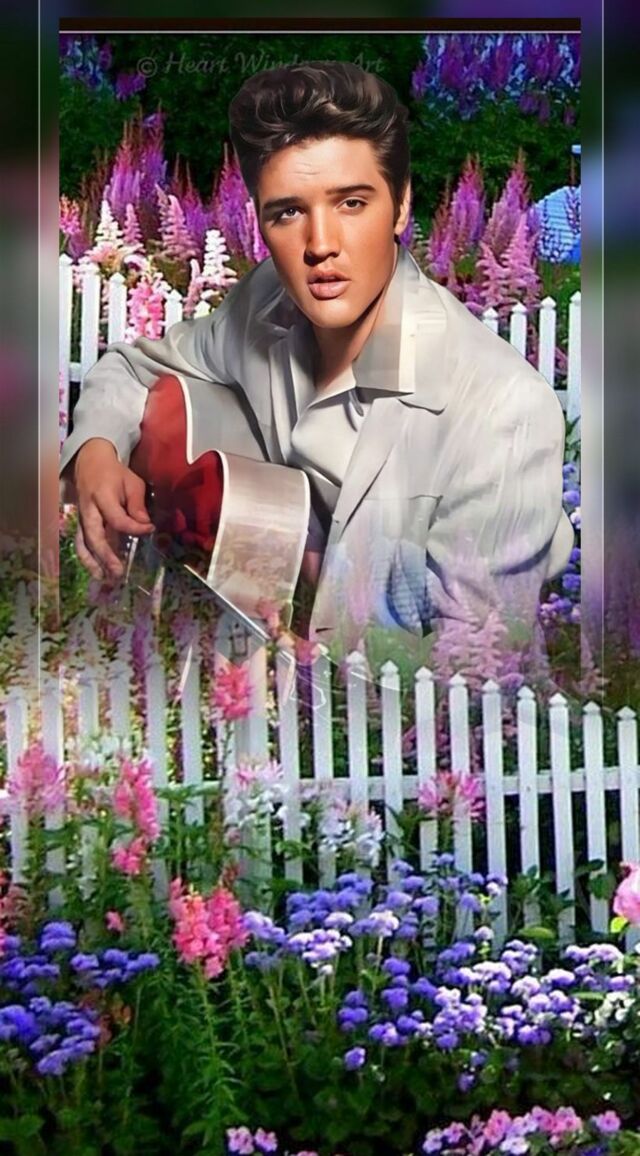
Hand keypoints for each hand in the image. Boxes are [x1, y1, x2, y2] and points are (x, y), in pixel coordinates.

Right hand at [72, 439, 154, 580]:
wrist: (90, 463)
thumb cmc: (115, 474)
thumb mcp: (132, 482)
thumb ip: (137, 504)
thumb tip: (145, 525)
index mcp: (102, 496)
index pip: (117, 519)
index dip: (135, 527)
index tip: (150, 529)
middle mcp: (89, 510)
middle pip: (94, 536)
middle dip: (106, 555)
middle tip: (119, 572)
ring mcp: (82, 518)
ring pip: (83, 543)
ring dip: (93, 563)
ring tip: (105, 578)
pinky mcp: (81, 524)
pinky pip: (81, 543)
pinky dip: (88, 559)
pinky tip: (98, 573)